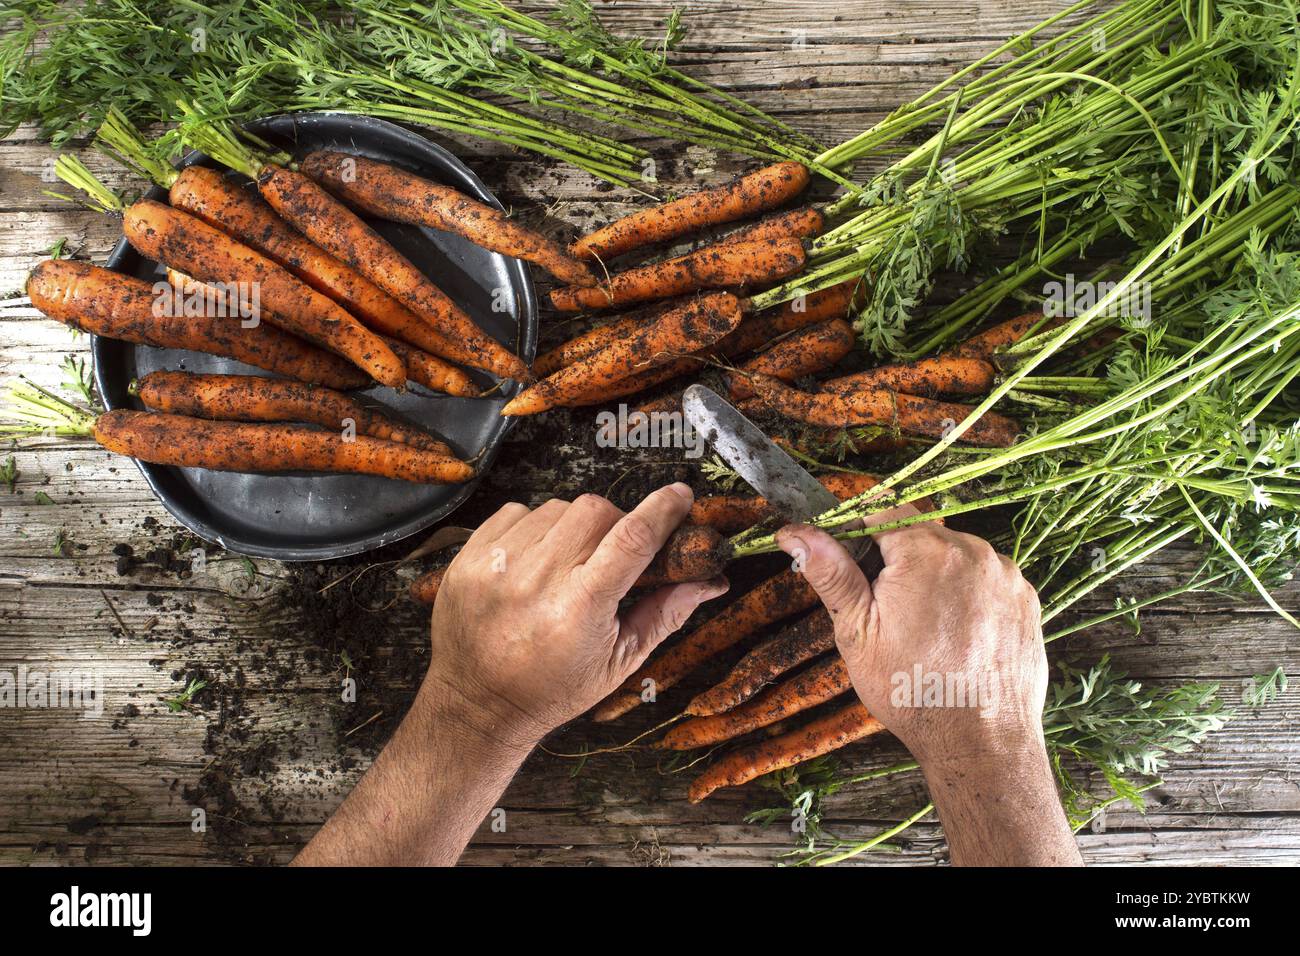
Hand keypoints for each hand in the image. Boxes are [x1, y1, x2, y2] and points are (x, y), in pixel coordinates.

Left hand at [425, 483, 727, 748]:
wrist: (478, 705)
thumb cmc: (552, 688)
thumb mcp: (619, 662)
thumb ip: (666, 613)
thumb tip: (710, 581)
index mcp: (579, 610)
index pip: (632, 539)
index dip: (662, 510)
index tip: (679, 496)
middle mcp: (535, 582)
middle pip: (596, 512)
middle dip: (615, 524)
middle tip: (611, 556)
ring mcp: (497, 566)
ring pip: (557, 507)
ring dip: (573, 527)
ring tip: (568, 566)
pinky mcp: (469, 556)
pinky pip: (518, 511)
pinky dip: (535, 528)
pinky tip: (535, 563)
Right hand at [775, 509, 1045, 768]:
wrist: (980, 740)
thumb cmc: (913, 689)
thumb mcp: (857, 632)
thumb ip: (830, 574)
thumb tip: (796, 534)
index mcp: (925, 551)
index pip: (885, 511)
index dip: (864, 533)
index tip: (856, 564)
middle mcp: (973, 551)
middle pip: (923, 534)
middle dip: (901, 562)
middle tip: (890, 611)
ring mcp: (1006, 575)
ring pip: (957, 557)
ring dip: (938, 578)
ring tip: (927, 629)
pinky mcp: (1027, 599)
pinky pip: (988, 580)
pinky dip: (970, 597)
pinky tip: (958, 635)